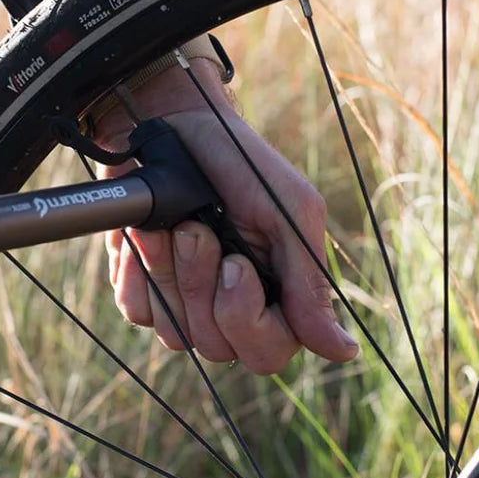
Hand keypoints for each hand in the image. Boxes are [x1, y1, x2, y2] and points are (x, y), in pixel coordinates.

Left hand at [95, 58, 357, 374]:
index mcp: (276, 292)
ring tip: (173, 224)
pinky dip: (137, 268)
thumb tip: (342, 352)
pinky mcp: (142, 285)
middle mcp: (229, 305)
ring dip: (168, 270)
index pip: (267, 353)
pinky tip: (145, 234)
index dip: (247, 318)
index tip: (236, 263)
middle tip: (197, 230)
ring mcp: (183, 300)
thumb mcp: (286, 209)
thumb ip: (307, 281)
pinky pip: (137, 309)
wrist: (173, 124)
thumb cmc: (237, 160)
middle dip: (201, 284)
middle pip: (217, 347)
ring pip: (174, 332)